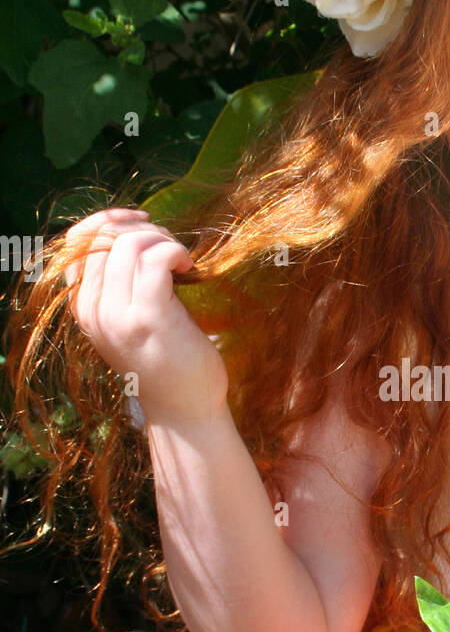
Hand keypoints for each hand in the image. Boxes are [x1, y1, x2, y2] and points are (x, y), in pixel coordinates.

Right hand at [62, 206, 228, 423]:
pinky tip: (189, 268)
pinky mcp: (149, 318)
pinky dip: (175, 251)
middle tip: (172, 249)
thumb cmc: (167, 362)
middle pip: (106, 238)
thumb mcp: (130, 321)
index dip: (110, 221)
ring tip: (182, 261)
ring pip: (129, 244)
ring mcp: (117, 315)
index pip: (77, 242)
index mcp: (84, 308)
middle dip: (144, 229)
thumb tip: (133, 233)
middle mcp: (93, 310)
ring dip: (162, 239)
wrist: (185, 410)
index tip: (143, 223)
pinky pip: (155, 258)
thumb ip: (120, 285)